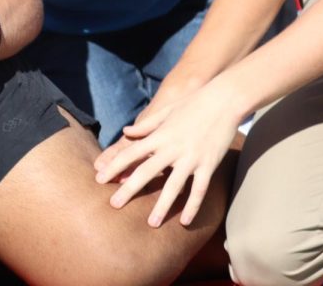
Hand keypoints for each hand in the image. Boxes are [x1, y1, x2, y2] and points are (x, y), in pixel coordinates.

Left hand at [94, 79, 242, 227]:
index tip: (99, 179)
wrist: (224, 99)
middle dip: (128, 189)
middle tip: (114, 205)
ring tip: (151, 223)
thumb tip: (126, 131)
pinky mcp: (208, 164)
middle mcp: (172, 148)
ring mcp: (191, 157)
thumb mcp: (166, 111)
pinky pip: (199, 189)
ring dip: (161, 206)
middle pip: (145, 172)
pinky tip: (185, 221)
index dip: (114, 166)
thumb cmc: (193, 103)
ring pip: (173, 186)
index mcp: (159, 135)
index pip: (130, 152)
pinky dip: (192, 206)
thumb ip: (146, 125)